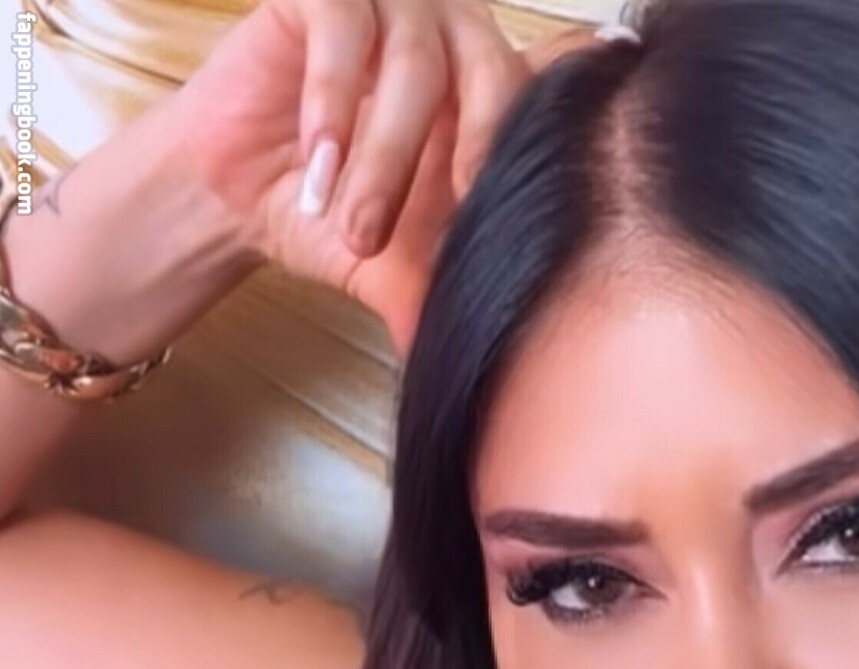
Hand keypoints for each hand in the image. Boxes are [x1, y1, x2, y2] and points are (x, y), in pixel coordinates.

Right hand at [164, 0, 528, 352]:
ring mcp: (391, 3)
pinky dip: (330, 100)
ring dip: (384, 155)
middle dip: (457, 162)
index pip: (546, 89)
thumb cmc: (332, 216)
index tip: (509, 202)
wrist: (239, 196)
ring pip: (414, 62)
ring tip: (349, 225)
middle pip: (490, 75)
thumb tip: (486, 368)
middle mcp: (454, 35)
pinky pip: (342, 26)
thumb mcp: (399, 268)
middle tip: (425, 233)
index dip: (539, 136)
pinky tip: (316, 159)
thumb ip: (443, 297)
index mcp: (492, 91)